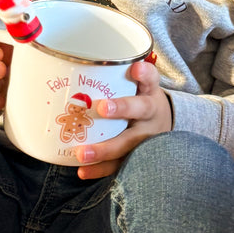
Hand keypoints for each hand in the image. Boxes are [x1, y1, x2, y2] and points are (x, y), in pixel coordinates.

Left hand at [74, 59, 171, 179]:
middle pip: (141, 110)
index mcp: (149, 93)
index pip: (150, 79)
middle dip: (122, 109)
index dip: (144, 74)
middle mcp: (150, 114)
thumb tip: (70, 62)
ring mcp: (146, 138)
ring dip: (106, 149)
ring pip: (129, 144)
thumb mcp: (136, 86)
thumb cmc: (139, 101)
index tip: (135, 68)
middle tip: (101, 108)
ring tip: (82, 153)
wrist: (163, 126)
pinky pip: (120, 164)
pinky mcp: (138, 157)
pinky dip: (101, 169)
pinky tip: (83, 171)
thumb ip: (113, 75)